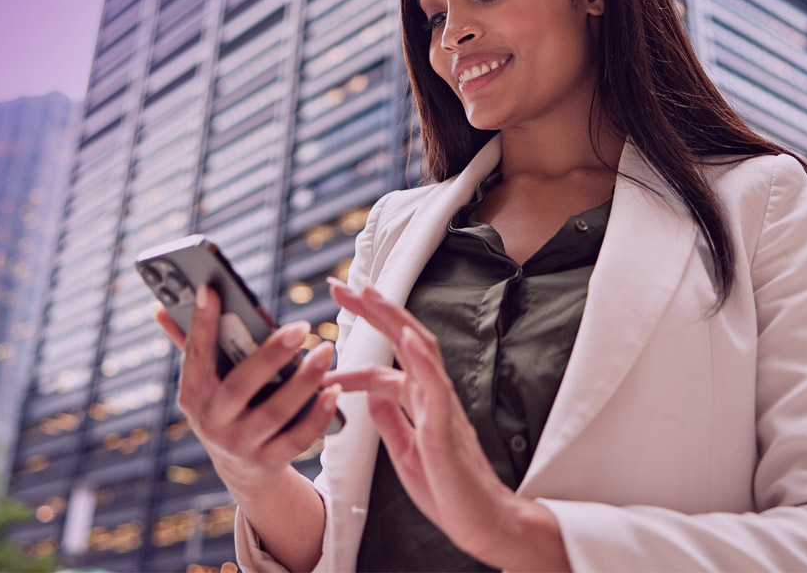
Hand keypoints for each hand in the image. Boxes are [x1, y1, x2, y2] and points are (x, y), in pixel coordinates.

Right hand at [151, 286, 340, 490]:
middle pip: (241, 386)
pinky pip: (297, 439)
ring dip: (303, 382)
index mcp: (192, 394)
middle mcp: (212, 421)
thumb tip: (160, 307)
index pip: (195, 354)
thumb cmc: (224, 409)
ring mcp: (239, 445)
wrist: (241, 471)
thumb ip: (190, 344)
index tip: (211, 289)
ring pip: (274, 412)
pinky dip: (317, 415)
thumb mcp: (203, 383)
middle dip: (271, 355)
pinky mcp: (268, 462)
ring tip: (325, 352)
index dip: (200, 323)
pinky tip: (333, 391)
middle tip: (301, 327)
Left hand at [328, 277, 569, 570]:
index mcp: (419, 405)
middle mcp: (432, 398)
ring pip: (420, 352)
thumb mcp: (404, 453)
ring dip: (394, 320)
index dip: (355, 349)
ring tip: (369, 294)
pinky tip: (407, 340)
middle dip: (373, 310)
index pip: (383, 367)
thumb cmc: (448, 491)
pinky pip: (437, 390)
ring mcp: (442, 410)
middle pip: (403, 341)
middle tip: (341, 284)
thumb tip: (372, 398)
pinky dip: (422, 362)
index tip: (324, 334)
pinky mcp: (448, 430)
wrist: (481, 523)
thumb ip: (391, 422)